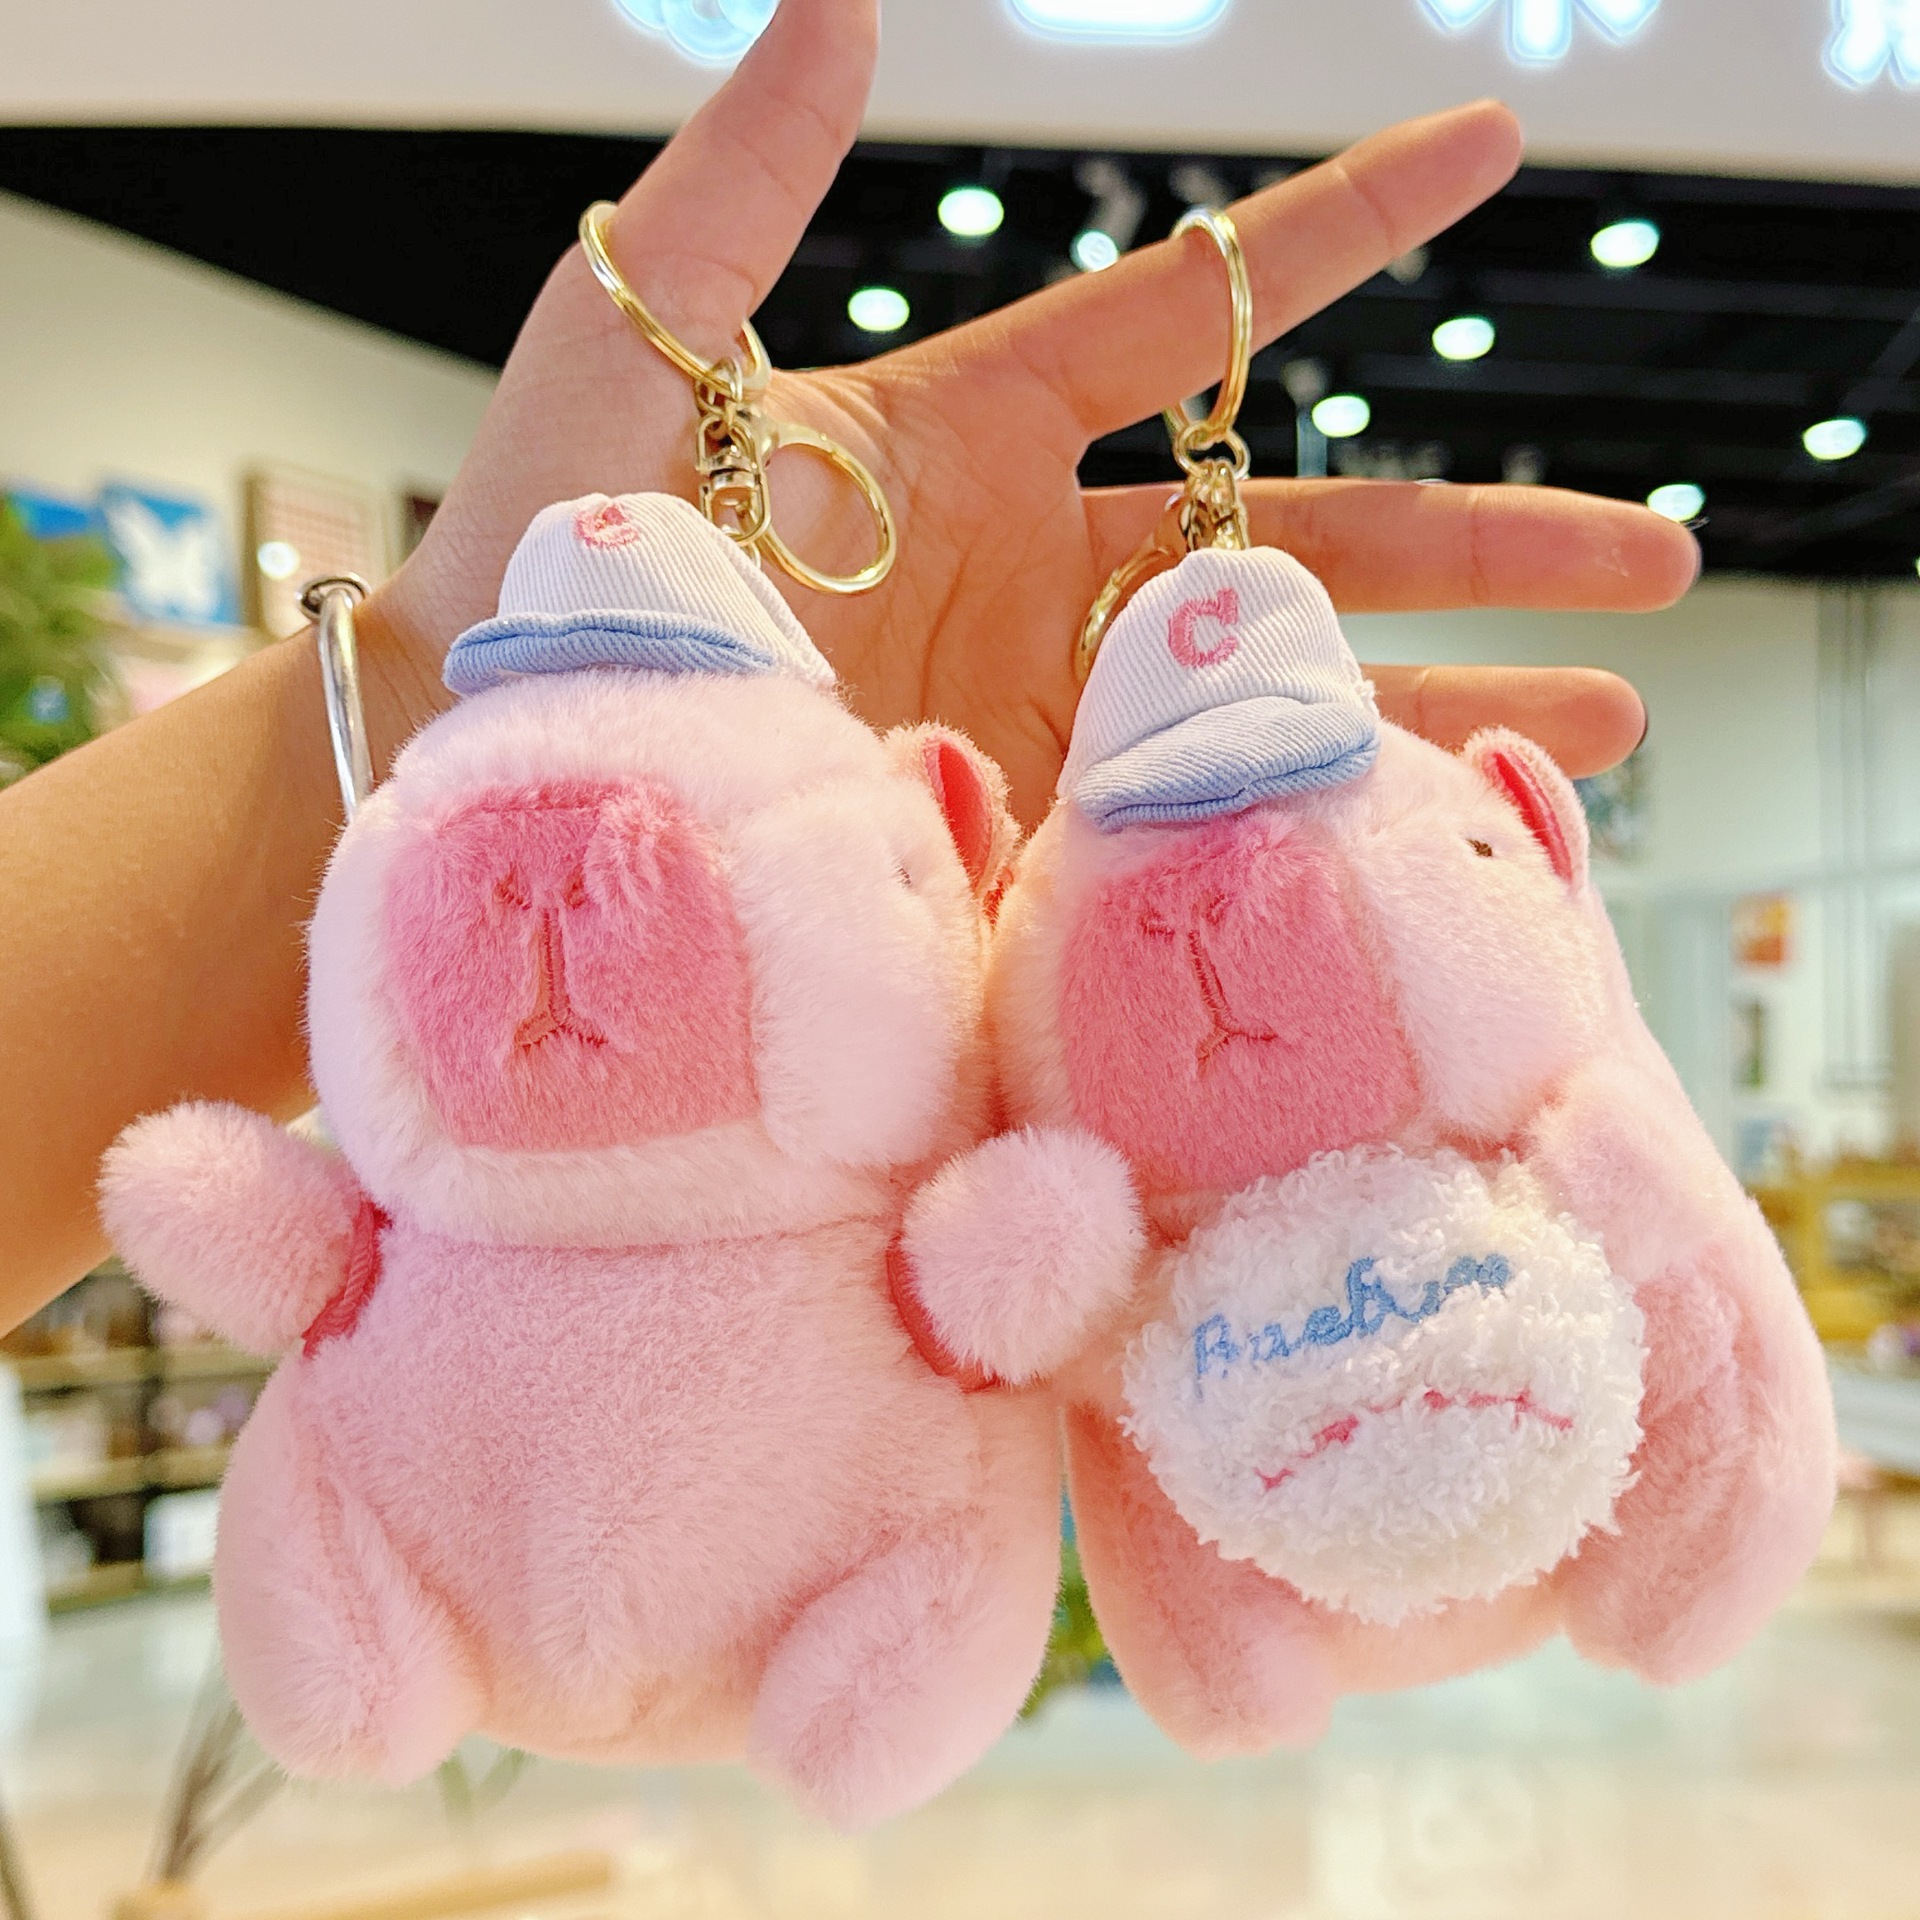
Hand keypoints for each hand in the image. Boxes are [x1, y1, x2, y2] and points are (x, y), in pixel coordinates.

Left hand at [377, 0, 1689, 824]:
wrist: (491, 745)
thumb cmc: (548, 533)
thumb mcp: (646, 332)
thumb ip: (751, 177)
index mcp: (973, 435)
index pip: (1193, 317)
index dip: (1341, 232)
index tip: (1492, 147)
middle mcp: (1034, 578)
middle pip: (1303, 546)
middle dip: (1487, 546)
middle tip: (1658, 561)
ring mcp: (1034, 718)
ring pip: (1275, 706)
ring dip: (1445, 718)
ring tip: (1611, 732)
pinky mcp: (1012, 839)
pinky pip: (1182, 834)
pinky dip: (1301, 841)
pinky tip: (1431, 855)